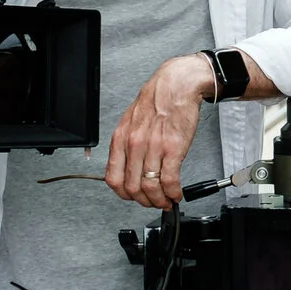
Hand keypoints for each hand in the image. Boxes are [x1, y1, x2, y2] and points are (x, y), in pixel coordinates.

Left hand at [105, 53, 214, 208]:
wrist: (176, 86)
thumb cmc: (156, 101)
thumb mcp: (130, 122)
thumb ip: (126, 145)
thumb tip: (127, 167)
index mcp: (121, 139)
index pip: (114, 179)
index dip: (124, 194)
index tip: (134, 197)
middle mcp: (135, 145)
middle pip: (133, 187)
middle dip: (144, 201)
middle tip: (153, 202)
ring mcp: (154, 148)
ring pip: (151, 187)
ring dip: (160, 200)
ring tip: (166, 200)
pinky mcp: (174, 149)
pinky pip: (170, 180)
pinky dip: (174, 192)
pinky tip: (177, 193)